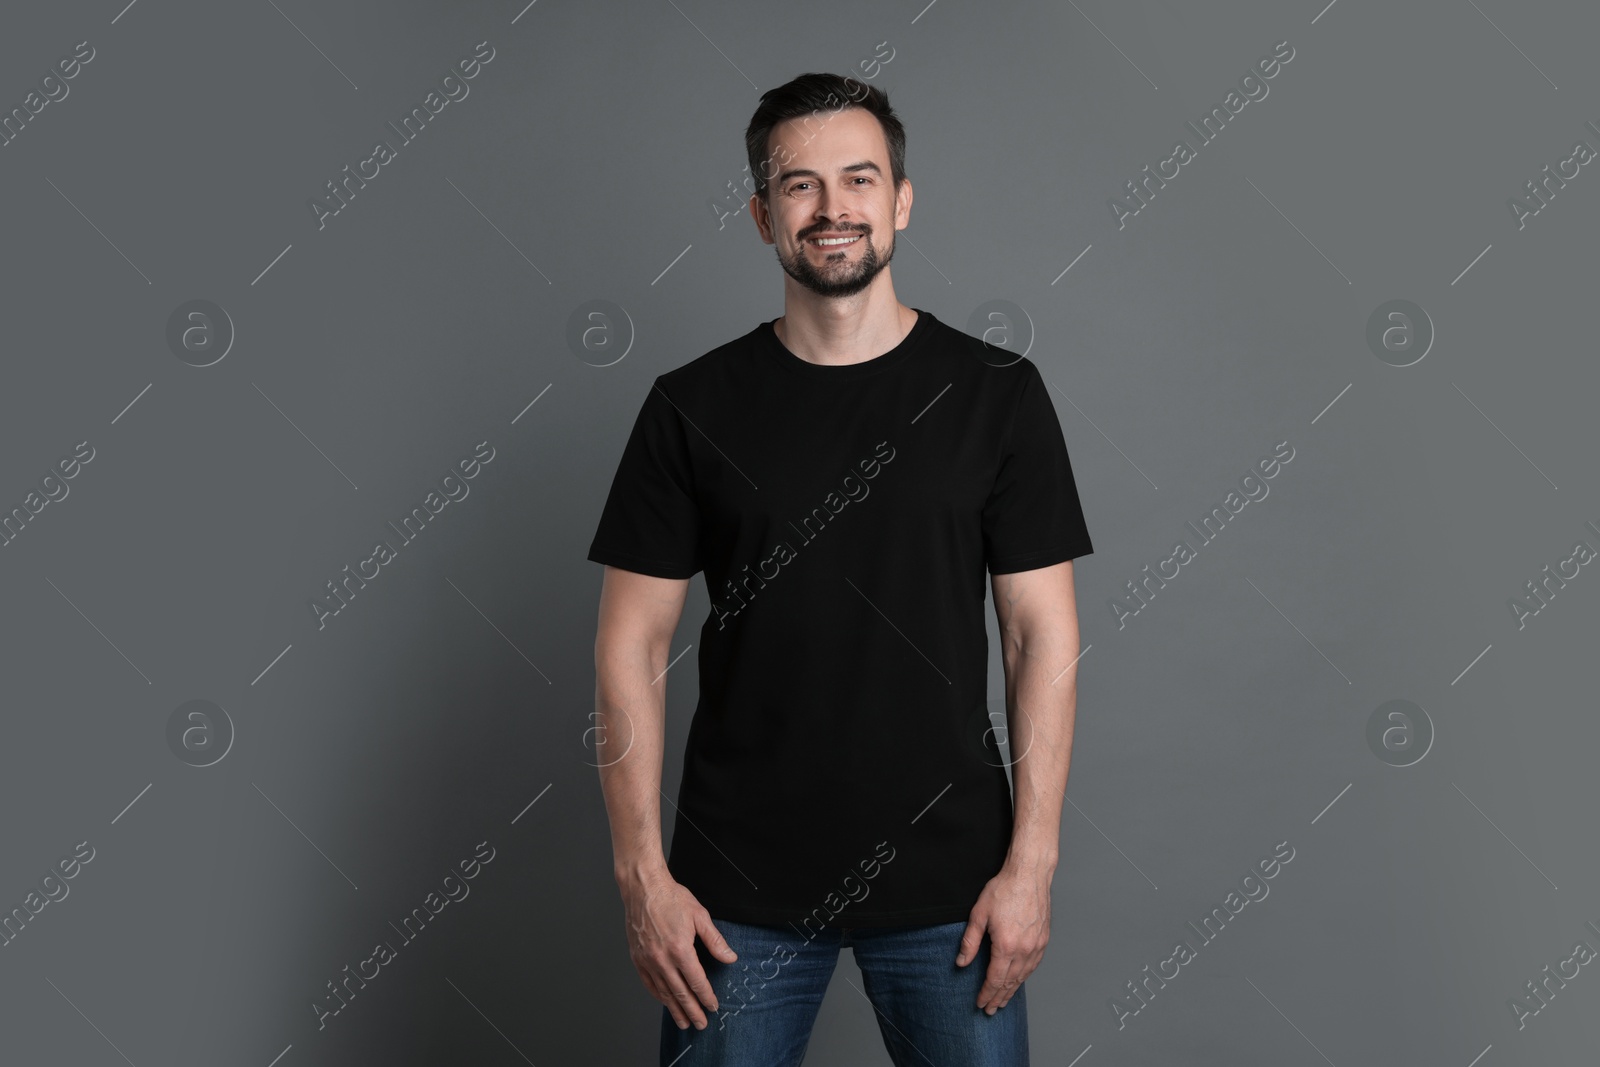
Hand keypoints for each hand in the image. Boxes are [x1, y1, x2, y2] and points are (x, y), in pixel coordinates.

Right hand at [621, 866, 737, 1029]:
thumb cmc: (672, 898)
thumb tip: (730, 958)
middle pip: (680, 993)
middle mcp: (662, 959)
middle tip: (701, 1024)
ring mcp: (648, 960)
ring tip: (684, 1023)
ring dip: (675, 1010)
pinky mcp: (637, 958)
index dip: (706, 997)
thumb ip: (715, 940)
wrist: (643, 888)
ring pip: (663, 992)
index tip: (713, 1007)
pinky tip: (665, 1002)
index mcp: (680, 949)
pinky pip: (649, 983)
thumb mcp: (700, 916)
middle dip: (692, 1011)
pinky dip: (658, 996)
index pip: (697, 982)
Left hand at [955, 861, 1052, 1013]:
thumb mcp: (979, 914)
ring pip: (1023, 976)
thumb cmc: (1003, 890)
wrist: (1028, 875)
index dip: (986, 993)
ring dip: (1012, 991)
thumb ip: (970, 942)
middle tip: (990, 1010)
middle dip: (998, 998)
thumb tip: (961, 963)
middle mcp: (1024, 950)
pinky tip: (1018, 980)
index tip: (980, 1003)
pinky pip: (1033, 966)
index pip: (995, 979)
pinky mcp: (1043, 940)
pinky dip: (1024, 977)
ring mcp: (1036, 946)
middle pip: (1010, 982)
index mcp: (1006, 946)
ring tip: (1003, 1001)